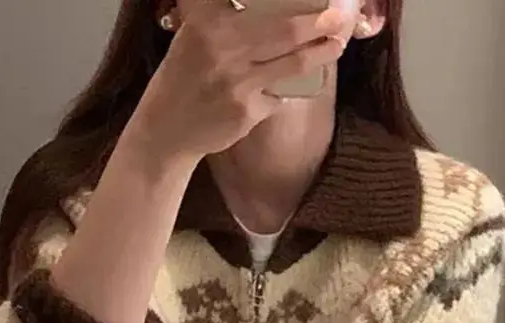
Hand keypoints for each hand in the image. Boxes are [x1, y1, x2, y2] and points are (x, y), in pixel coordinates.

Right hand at [125, 4, 346, 161]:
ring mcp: (236, 81)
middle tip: (337, 16)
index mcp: (206, 20)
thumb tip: (275, 8)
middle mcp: (221, 46)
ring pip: (291, 63)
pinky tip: (291, 85)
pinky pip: (279, 94)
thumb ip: (223, 16)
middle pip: (285, 29)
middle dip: (318, 22)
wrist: (167, 129)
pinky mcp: (247, 110)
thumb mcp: (194, 35)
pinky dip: (287, 89)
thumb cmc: (185, 77)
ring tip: (336, 44)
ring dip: (320, 52)